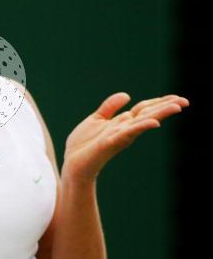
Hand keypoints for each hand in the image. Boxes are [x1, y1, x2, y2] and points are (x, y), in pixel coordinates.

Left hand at [62, 93, 188, 183]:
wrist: (72, 164)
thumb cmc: (83, 145)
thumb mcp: (96, 120)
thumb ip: (110, 107)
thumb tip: (127, 95)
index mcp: (122, 123)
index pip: (144, 109)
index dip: (159, 102)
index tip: (177, 97)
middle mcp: (125, 129)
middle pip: (148, 114)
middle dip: (166, 107)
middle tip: (185, 101)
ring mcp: (119, 136)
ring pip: (143, 122)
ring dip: (160, 114)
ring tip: (177, 107)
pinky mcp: (110, 142)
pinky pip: (128, 133)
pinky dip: (141, 127)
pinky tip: (153, 123)